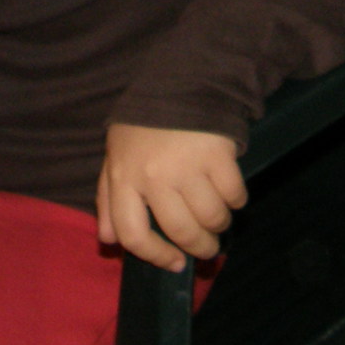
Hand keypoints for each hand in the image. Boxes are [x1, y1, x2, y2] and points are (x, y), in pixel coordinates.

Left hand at [96, 124, 246, 272]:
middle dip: (199, 248)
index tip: (175, 263)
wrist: (179, 82)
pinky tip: (231, 194)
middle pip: (181, 231)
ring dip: (219, 225)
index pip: (133, 235)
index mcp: (124, 177)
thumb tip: (108, 240)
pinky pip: (234, 195)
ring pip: (211, 218)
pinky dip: (236, 201)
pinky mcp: (218, 154)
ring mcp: (187, 165)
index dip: (155, 257)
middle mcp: (154, 176)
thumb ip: (108, 200)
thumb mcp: (116, 157)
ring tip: (219, 219)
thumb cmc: (145, 126)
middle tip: (208, 248)